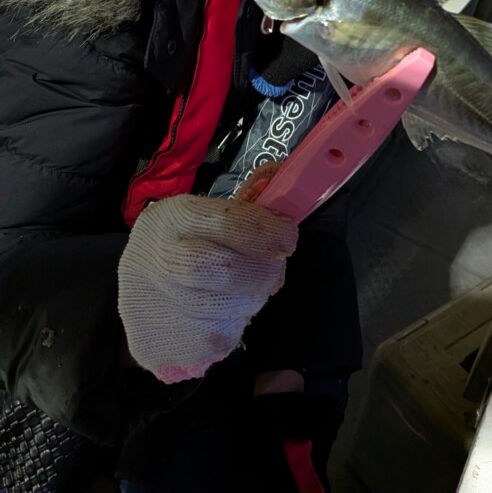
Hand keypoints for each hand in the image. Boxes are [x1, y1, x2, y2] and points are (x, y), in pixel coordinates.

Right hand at [117, 194, 297, 383]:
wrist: (131, 286)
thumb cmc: (180, 244)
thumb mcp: (198, 218)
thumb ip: (237, 222)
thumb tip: (283, 230)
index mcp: (173, 218)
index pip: (224, 222)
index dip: (263, 232)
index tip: (288, 238)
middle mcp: (157, 259)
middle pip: (222, 271)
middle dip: (261, 274)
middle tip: (274, 274)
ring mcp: (153, 305)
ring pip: (224, 314)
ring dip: (246, 304)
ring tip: (242, 294)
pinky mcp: (155, 344)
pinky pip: (213, 344)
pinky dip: (228, 329)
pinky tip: (219, 316)